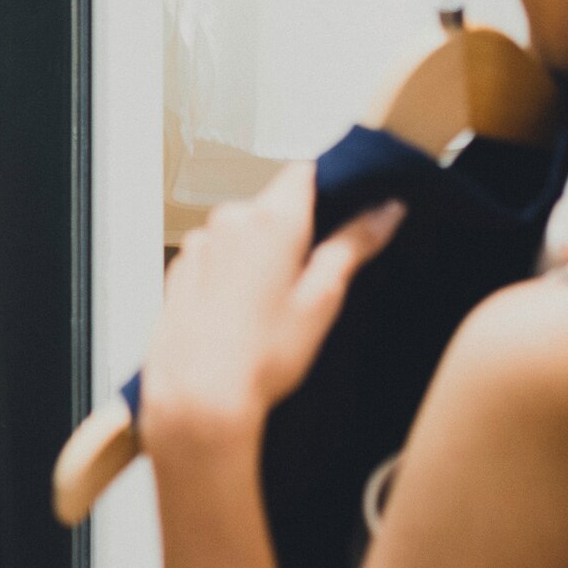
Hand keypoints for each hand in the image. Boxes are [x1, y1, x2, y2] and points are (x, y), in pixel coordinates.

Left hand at [141, 166, 404, 452]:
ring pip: (245, 228)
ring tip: (273, 302)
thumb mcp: (321, 300)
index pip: (307, 170)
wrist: (197, 397)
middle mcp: (230, 219)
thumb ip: (353, 246)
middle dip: (298, 227)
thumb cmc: (261, 356)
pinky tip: (242, 310)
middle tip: (312, 274)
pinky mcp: (182, 265)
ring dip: (263, 250)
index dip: (329, 183)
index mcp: (271, 219)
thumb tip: (386, 211)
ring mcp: (201, 242)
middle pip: (275, 201)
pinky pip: (218, 251)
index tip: (344, 208)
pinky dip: (234, 268)